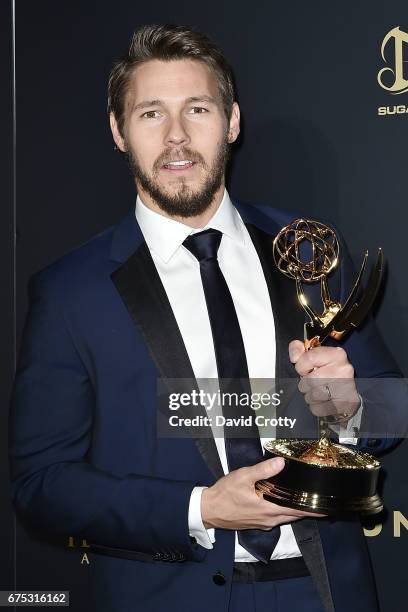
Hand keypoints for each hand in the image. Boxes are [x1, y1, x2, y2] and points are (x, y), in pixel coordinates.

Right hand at [201, 457, 323, 529]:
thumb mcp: (243, 476)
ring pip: (287, 517)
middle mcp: (270, 519)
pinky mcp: (258, 523)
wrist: (209, 510)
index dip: (314, 509)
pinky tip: (284, 503)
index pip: (298, 509)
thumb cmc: (226, 493)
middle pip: (295, 515)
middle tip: (320, 500)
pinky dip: (285, 511)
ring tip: (307, 501)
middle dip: (309, 509)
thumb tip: (281, 462)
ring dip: (297, 510)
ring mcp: (264, 523)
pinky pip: (277, 518)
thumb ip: (263, 470)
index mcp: (269, 508)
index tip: (327, 506)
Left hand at [289, 340, 359, 419]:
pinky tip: (323, 402)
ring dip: (310, 396)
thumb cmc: (326, 373)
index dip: (301, 366)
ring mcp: (345, 388)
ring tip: (317, 392)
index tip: (304, 370)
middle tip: (312, 383)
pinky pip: (318, 409)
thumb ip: (299, 349)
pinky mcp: (344, 405)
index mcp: (337, 354)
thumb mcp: (313, 356)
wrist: (346, 393)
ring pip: (313, 396)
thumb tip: (295, 357)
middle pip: (309, 380)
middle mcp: (343, 370)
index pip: (309, 358)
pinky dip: (316, 407)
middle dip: (305, 384)